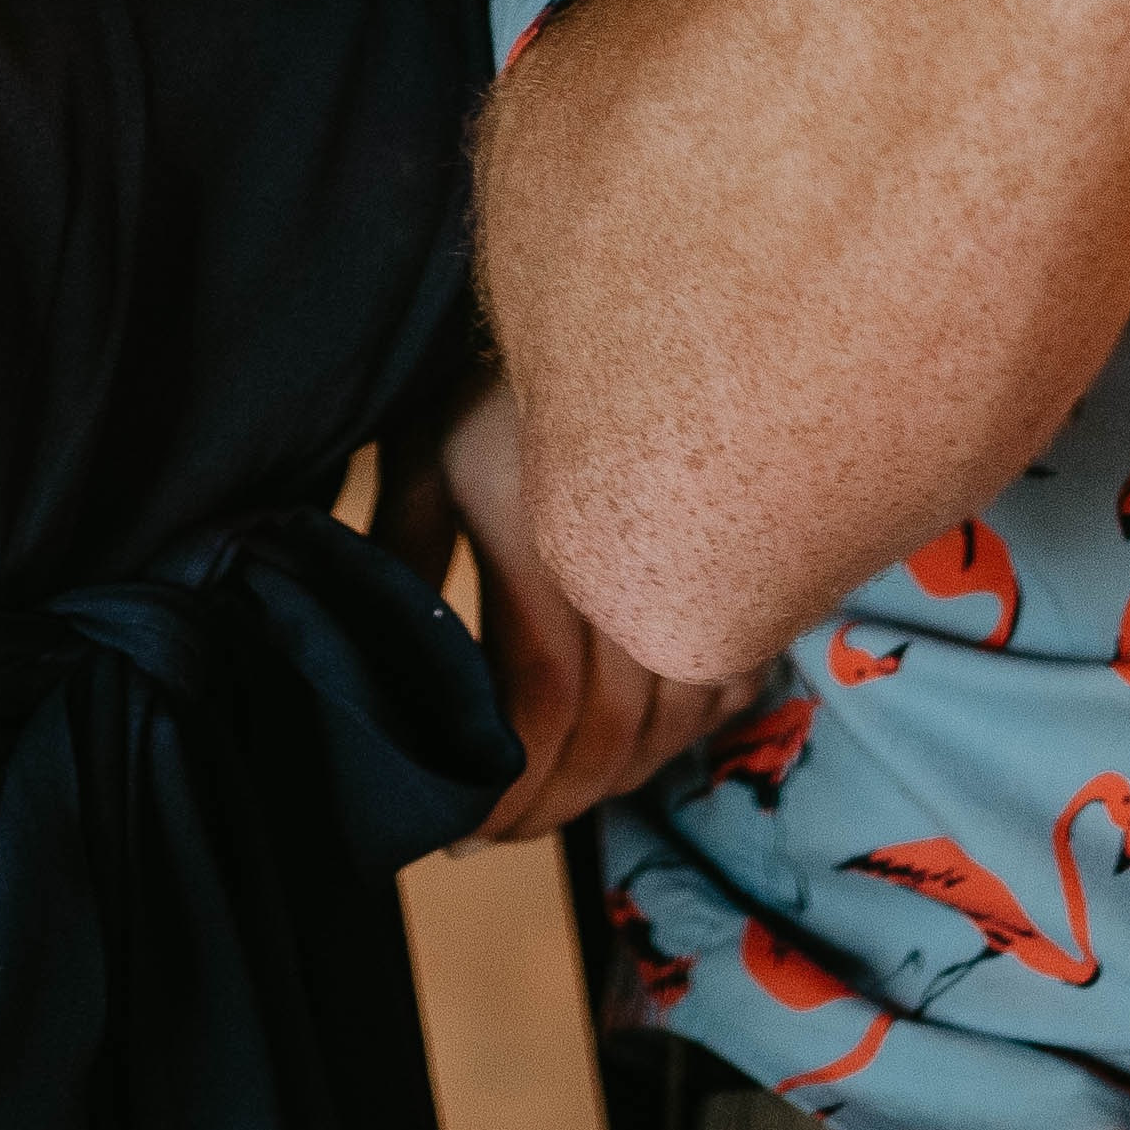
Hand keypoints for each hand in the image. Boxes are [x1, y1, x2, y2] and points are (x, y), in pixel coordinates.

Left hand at [426, 381, 767, 849]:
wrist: (626, 299)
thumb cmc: (496, 381)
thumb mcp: (424, 458)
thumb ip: (403, 561)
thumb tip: (381, 672)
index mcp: (547, 537)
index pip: (538, 707)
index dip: (505, 785)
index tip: (460, 827)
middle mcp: (636, 559)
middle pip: (610, 734)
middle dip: (551, 805)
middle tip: (499, 830)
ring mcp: (705, 564)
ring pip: (673, 720)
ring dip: (612, 780)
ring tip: (553, 798)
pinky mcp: (748, 564)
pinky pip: (728, 681)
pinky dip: (683, 731)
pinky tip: (633, 745)